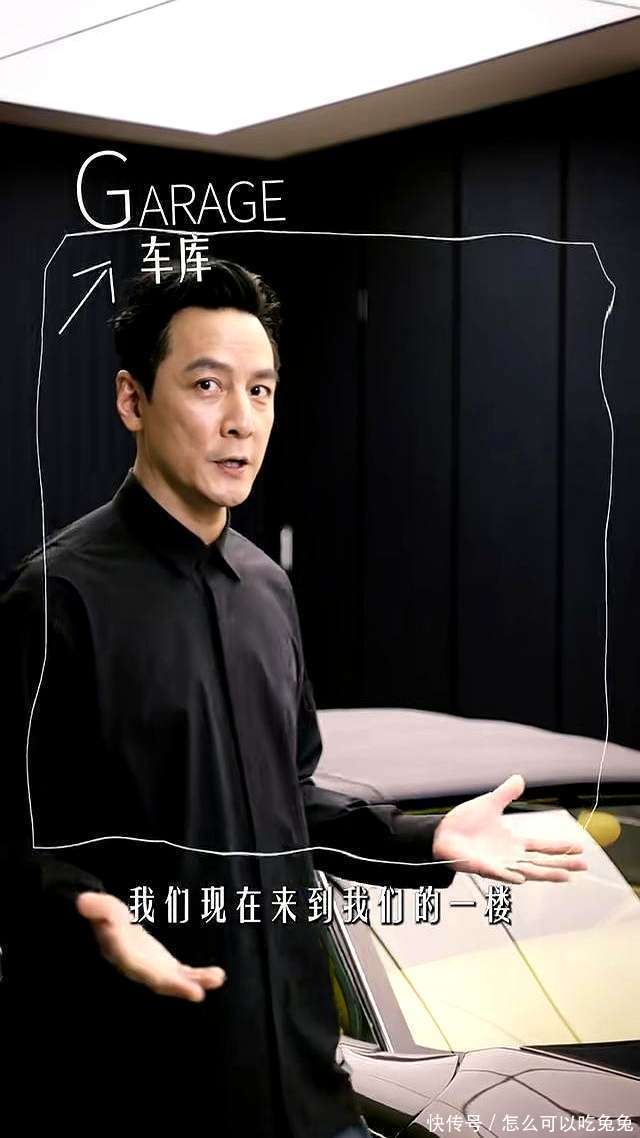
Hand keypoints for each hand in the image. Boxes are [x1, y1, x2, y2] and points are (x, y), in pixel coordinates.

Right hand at [75, 891, 225, 1001]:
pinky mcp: (165, 967)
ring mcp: (153, 970)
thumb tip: (83, 902)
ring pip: (175, 980)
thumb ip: (97, 907)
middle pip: (158, 980)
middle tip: (198, 993)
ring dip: (195, 982)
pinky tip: (218, 976)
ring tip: (218, 978)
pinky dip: (198, 976)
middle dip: (177, 986)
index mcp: (121, 954)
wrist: (108, 927)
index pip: (133, 963)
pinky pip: (183, 974)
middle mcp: (138, 967)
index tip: (166, 975)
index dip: (148, 971)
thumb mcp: (101, 908)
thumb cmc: (106, 915)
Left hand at [431, 774, 587, 883]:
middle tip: (584, 866)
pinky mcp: (483, 868)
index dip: (561, 847)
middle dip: (563, 864)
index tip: (580, 847)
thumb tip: (520, 779)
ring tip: (566, 876)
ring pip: (527, 871)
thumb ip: (506, 793)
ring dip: (546, 873)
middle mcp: (510, 856)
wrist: (441, 832)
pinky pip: (499, 873)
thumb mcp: (490, 803)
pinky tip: (523, 877)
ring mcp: (498, 864)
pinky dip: (510, 875)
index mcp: (513, 842)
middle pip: (542, 862)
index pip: (542, 846)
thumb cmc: (465, 822)